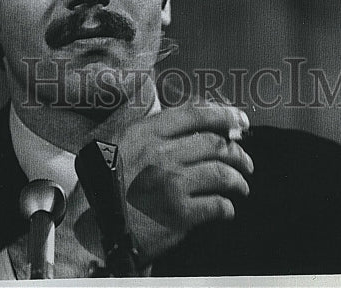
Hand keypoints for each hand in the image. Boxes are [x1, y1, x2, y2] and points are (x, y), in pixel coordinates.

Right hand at [112, 103, 252, 262]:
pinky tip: (227, 209)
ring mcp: (172, 183)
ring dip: (238, 180)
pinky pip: (216, 206)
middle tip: (245, 160)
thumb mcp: (118, 143)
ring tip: (242, 185)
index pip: (194, 114)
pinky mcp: (179, 214)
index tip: (239, 120)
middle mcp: (162, 154)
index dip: (223, 115)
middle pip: (214, 143)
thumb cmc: (104, 186)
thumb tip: (186, 122)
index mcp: (146, 133)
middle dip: (237, 151)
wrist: (94, 226)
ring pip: (221, 173)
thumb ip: (150, 130)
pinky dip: (227, 207)